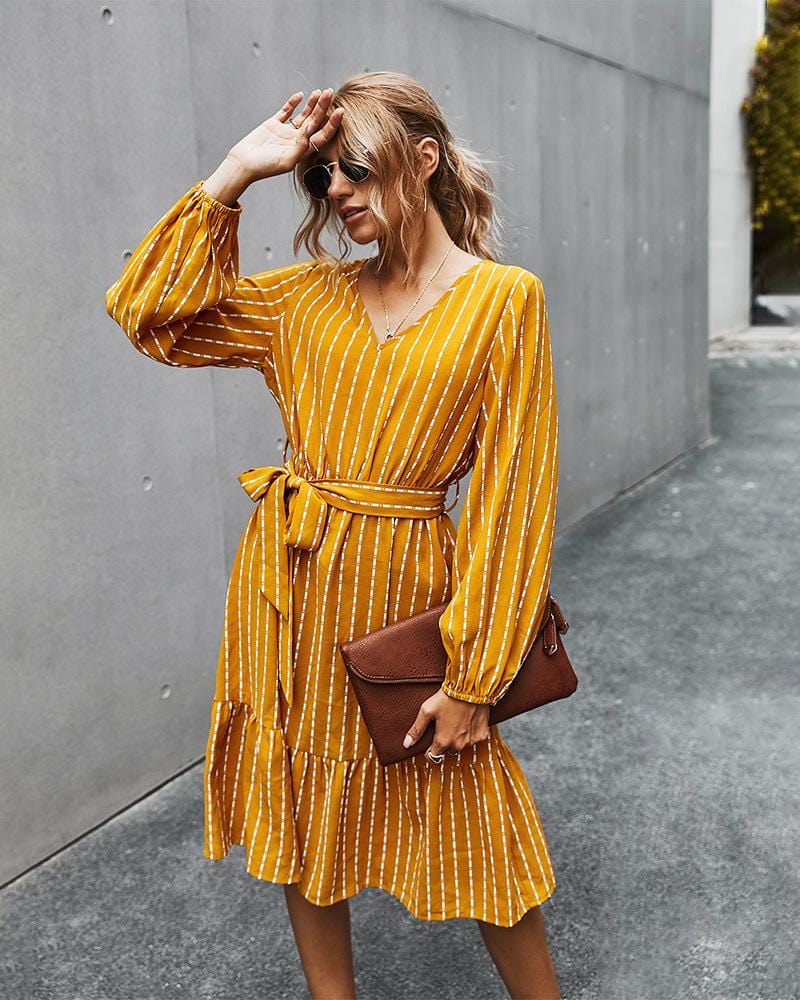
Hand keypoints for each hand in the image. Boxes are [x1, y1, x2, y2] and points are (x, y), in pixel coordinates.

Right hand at [226, 87, 343, 183]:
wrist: (243, 164)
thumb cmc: (265, 167)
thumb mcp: (286, 160)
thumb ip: (301, 146)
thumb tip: (310, 128)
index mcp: (303, 151)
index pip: (323, 135)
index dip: (333, 124)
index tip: (340, 111)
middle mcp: (297, 140)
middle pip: (315, 121)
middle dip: (323, 107)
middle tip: (330, 92)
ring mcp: (286, 132)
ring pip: (303, 115)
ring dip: (312, 104)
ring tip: (319, 91)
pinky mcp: (273, 124)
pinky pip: (286, 111)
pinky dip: (293, 103)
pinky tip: (300, 95)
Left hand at [403, 688, 490, 756]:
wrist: (470, 687)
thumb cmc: (448, 697)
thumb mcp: (427, 711)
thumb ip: (416, 729)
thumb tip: (407, 744)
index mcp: (443, 741)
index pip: (433, 757)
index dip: (429, 751)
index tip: (429, 744)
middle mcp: (458, 745)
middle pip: (447, 751)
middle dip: (444, 742)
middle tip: (443, 726)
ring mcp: (471, 741)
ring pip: (461, 746)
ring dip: (457, 738)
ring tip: (455, 721)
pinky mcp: (482, 735)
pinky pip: (473, 740)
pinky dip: (470, 733)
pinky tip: (467, 721)